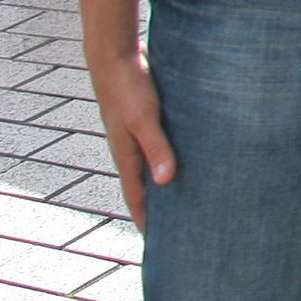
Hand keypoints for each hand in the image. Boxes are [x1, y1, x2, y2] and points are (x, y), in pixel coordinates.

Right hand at [88, 46, 176, 225]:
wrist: (114, 56)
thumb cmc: (129, 87)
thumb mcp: (144, 119)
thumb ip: (156, 148)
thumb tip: (165, 181)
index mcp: (127, 157)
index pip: (137, 199)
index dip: (147, 221)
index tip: (158, 244)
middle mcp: (130, 150)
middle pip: (144, 187)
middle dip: (158, 209)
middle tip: (178, 230)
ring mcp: (136, 136)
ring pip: (151, 168)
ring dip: (164, 184)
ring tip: (186, 199)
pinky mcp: (145, 121)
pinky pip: (157, 149)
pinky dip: (168, 160)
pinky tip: (186, 160)